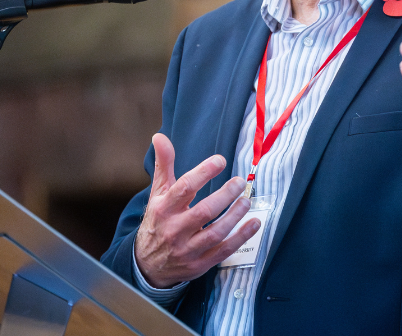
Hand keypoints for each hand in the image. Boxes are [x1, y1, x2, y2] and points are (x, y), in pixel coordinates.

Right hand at [134, 133, 260, 287]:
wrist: (148, 264)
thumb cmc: (157, 222)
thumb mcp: (157, 194)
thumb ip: (163, 165)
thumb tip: (160, 137)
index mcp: (163, 209)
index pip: (184, 188)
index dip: (203, 173)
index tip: (220, 161)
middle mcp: (174, 229)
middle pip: (203, 211)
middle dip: (224, 195)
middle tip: (240, 182)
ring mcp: (188, 249)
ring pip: (215, 233)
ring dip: (234, 216)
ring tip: (246, 200)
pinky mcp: (200, 264)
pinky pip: (224, 251)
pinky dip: (241, 237)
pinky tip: (253, 223)